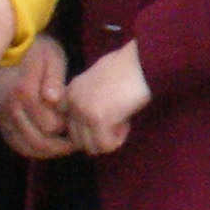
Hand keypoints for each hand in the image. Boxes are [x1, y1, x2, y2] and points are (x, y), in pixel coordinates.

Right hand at [0, 33, 74, 159]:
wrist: (11, 46)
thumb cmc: (38, 50)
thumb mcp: (52, 57)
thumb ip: (54, 78)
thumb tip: (54, 98)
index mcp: (24, 92)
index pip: (49, 125)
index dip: (66, 129)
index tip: (77, 125)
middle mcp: (9, 107)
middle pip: (37, 141)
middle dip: (59, 146)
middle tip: (75, 143)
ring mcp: (1, 115)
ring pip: (24, 147)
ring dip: (46, 152)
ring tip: (63, 146)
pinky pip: (14, 143)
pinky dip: (31, 149)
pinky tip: (46, 146)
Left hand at [63, 43, 152, 157]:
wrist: (142, 62)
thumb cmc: (128, 67)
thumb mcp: (98, 79)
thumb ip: (88, 98)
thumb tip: (90, 125)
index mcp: (70, 91)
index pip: (68, 126)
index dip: (88, 129)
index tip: (106, 119)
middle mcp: (71, 101)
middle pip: (78, 140)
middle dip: (98, 137)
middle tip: (116, 121)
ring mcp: (83, 111)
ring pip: (90, 147)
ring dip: (108, 140)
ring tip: (122, 121)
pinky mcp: (98, 119)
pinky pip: (106, 146)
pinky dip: (118, 140)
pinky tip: (126, 122)